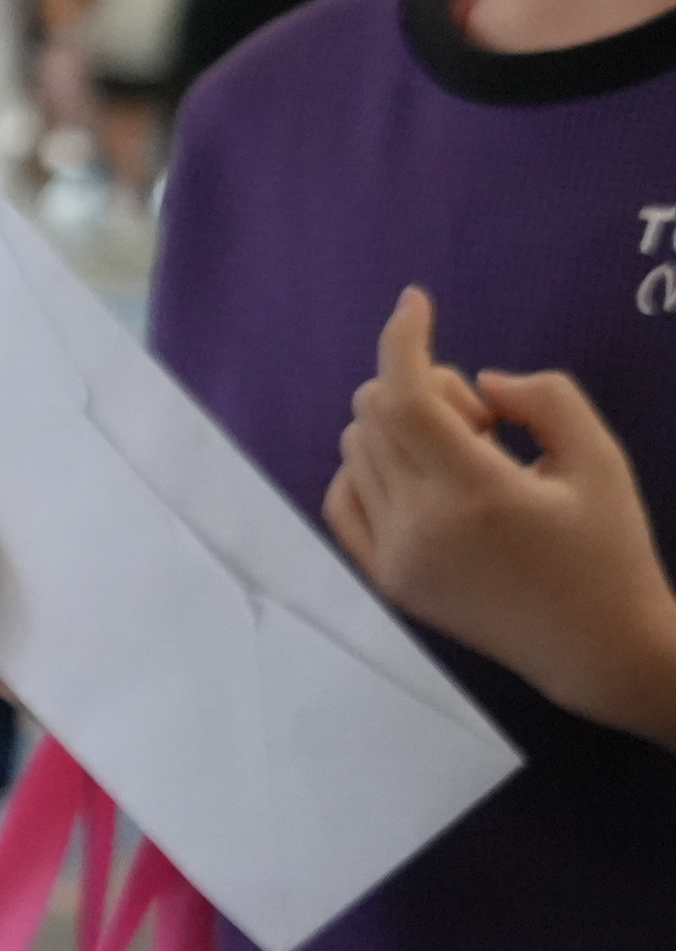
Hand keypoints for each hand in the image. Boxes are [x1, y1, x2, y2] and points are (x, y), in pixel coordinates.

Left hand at [327, 288, 675, 743]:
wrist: (595, 648)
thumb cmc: (608, 549)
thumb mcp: (599, 460)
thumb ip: (545, 399)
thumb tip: (479, 382)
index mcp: (477, 495)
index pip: (409, 397)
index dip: (406, 340)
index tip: (416, 302)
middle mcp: (420, 527)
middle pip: (375, 414)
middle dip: (424, 390)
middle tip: (488, 424)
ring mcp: (394, 557)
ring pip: (355, 449)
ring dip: (400, 427)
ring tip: (470, 460)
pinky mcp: (385, 579)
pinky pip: (342, 498)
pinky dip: (368, 468)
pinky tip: (422, 475)